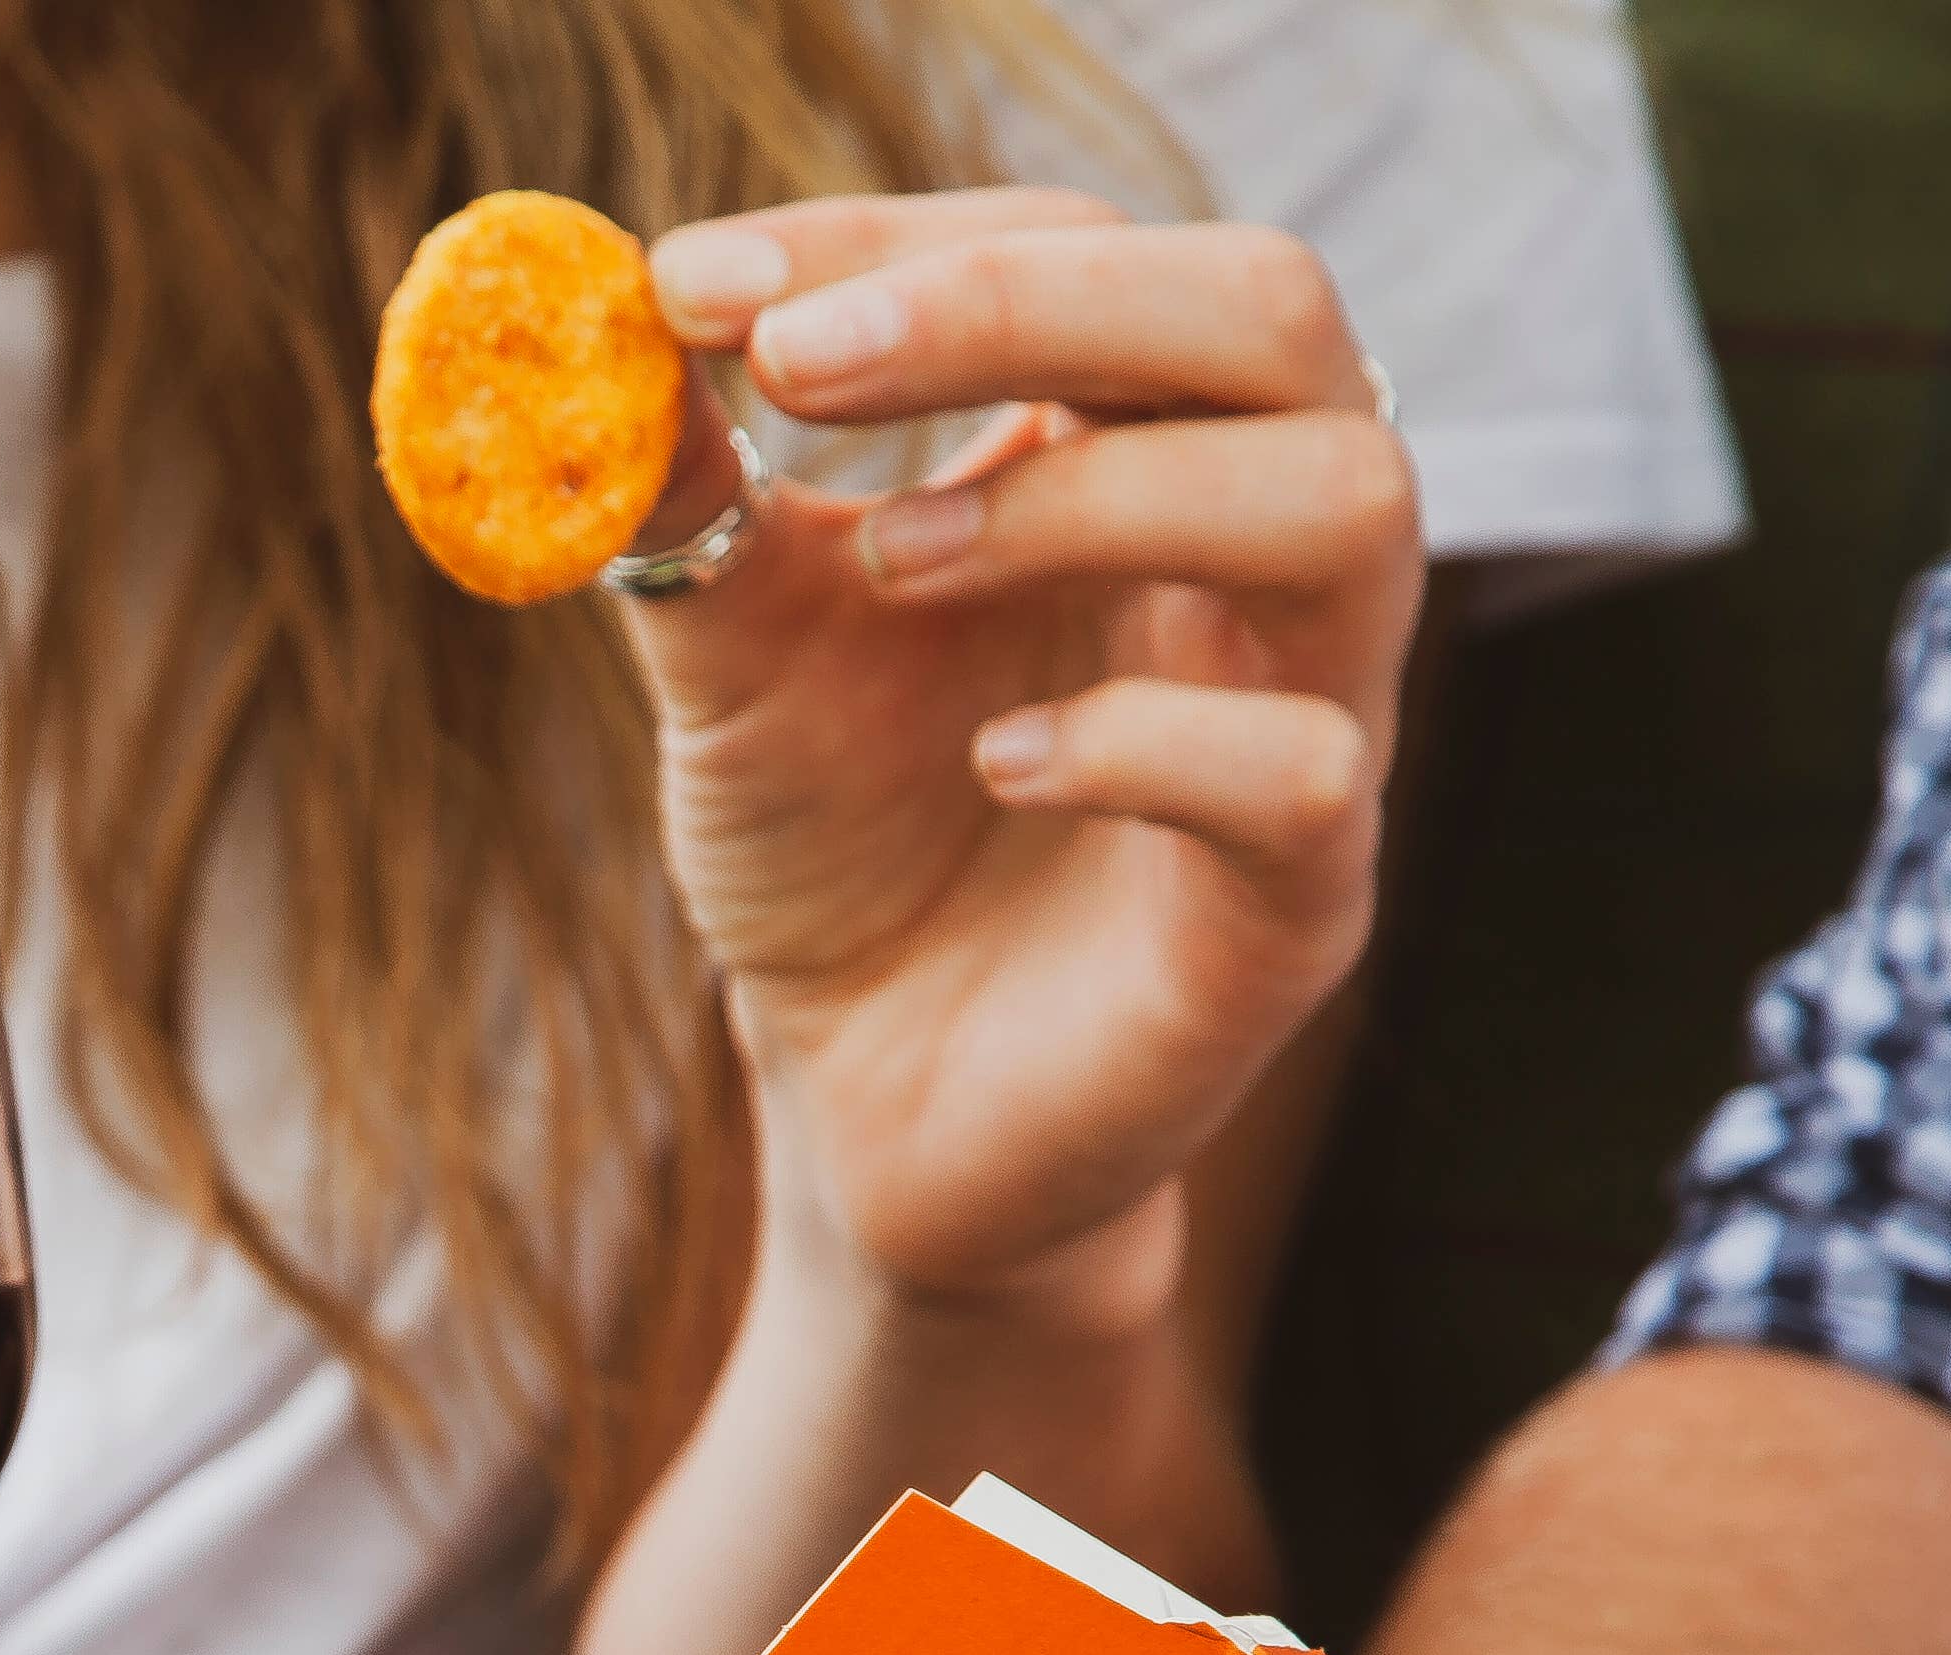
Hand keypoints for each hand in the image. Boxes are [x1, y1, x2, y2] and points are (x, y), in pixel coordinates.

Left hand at [633, 192, 1418, 1328]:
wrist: (869, 1116)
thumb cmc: (837, 855)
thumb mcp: (736, 658)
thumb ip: (694, 504)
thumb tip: (602, 329)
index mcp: (1130, 455)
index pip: (1083, 249)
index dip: (895, 242)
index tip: (692, 289)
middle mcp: (1250, 561)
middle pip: (1269, 314)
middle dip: (1026, 303)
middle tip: (802, 364)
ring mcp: (1305, 724)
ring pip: (1347, 501)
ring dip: (1101, 493)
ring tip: (893, 562)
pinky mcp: (1299, 908)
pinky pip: (1305, 772)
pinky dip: (1140, 743)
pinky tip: (994, 765)